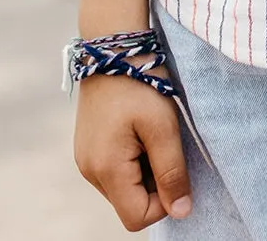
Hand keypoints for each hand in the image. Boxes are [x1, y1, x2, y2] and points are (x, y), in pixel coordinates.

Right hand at [74, 74, 191, 229]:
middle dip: (155, 183)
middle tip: (165, 143)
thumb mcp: (164, 126)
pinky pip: (115, 169)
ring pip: (124, 187)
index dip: (164, 202)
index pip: (136, 217)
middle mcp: (89, 172)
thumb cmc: (142, 84)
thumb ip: (172, 171)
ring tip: (152, 132)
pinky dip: (133, 158)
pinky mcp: (88, 148)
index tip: (177, 168)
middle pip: (129, 203)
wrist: (113, 49)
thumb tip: (181, 212)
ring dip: (145, 169)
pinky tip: (140, 129)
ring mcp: (85, 160)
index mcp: (106, 169)